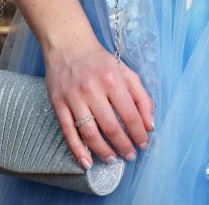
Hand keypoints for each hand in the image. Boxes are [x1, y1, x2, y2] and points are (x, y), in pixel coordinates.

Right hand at [44, 40, 154, 169]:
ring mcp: (74, 98)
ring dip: (103, 151)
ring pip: (90, 133)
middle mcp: (92, 89)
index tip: (143, 144)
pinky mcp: (58, 104)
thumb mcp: (125, 71)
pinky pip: (68, 133)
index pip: (129, 114)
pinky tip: (87, 162)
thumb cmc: (99, 60)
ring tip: (113, 160)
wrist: (68, 45)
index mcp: (112, 79)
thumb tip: (150, 124)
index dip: (139, 133)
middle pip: (111, 127)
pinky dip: (78, 151)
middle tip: (130, 156)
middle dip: (123, 146)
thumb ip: (141, 95)